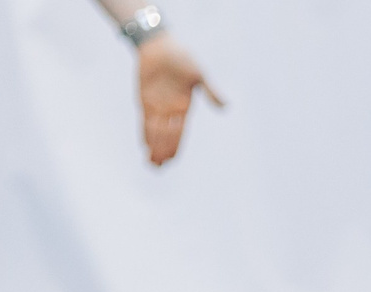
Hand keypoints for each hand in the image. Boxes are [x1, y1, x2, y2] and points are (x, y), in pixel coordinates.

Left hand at [135, 35, 223, 166]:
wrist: (160, 44)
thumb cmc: (182, 57)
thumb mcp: (198, 74)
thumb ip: (210, 91)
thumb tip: (225, 107)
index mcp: (184, 106)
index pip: (180, 131)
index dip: (175, 145)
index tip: (171, 159)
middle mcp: (171, 110)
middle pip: (166, 135)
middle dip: (162, 150)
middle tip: (158, 167)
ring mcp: (157, 106)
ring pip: (155, 132)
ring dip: (153, 147)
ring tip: (152, 163)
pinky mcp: (145, 99)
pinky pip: (145, 120)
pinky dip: (145, 133)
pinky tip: (144, 145)